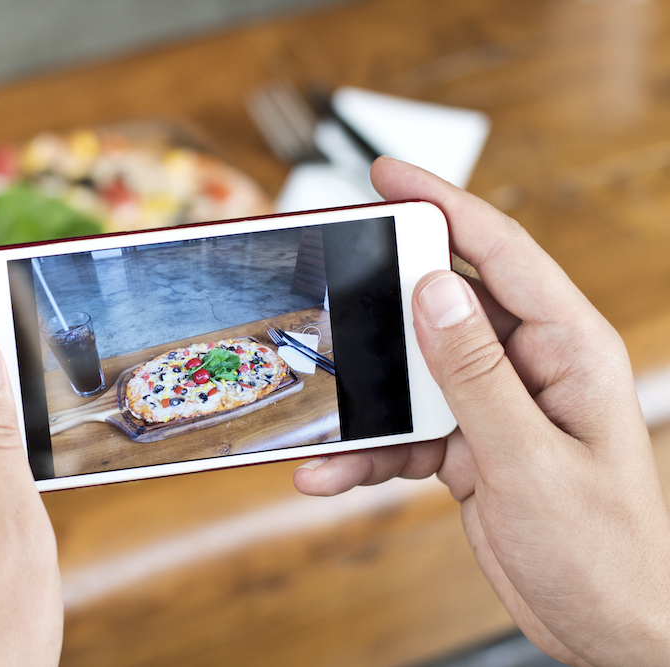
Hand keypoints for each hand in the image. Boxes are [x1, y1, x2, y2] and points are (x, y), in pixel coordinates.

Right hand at [294, 158, 669, 665]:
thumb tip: (435, 291)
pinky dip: (368, 452)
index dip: (443, 205)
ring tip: (323, 431)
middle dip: (381, 309)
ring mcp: (495, 406)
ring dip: (364, 404)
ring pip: (412, 377)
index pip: (501, 253)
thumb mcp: (531, 461)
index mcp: (566, 348)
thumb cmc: (605, 550)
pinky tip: (335, 471)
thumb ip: (477, 375)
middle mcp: (529, 366)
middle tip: (328, 298)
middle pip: (442, 308)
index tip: (388, 175)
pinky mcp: (468, 445)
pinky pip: (405, 432)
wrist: (609, 629)